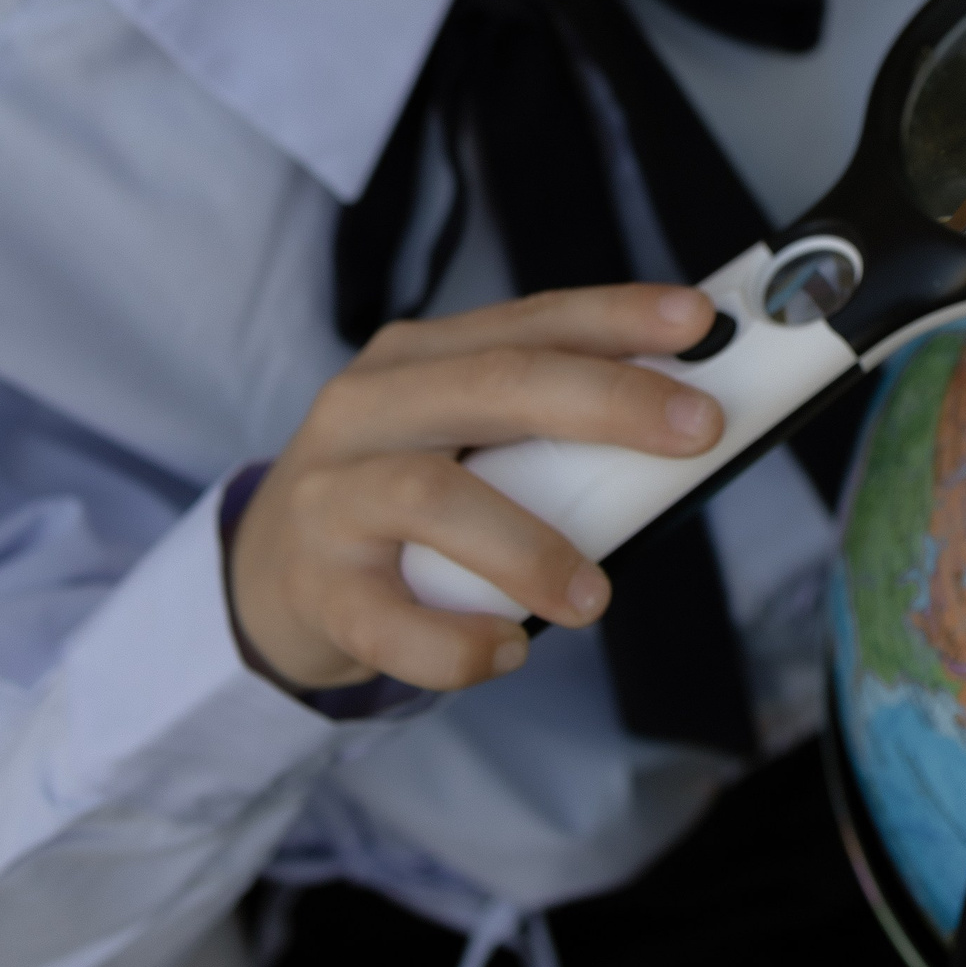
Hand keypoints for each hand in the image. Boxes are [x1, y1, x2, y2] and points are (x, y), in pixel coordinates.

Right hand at [228, 285, 723, 695]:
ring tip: (593, 598)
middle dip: (608, 401)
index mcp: (418, 357)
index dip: (619, 316)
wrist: (266, 575)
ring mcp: (333, 496)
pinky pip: (390, 619)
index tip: (699, 321)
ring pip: (434, 495)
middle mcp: (368, 407)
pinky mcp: (317, 586)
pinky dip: (457, 642)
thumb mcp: (458, 435)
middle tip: (699, 431)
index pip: (531, 320)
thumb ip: (543, 428)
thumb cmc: (395, 496)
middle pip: (496, 382)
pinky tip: (505, 650)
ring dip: (530, 547)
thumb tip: (680, 427)